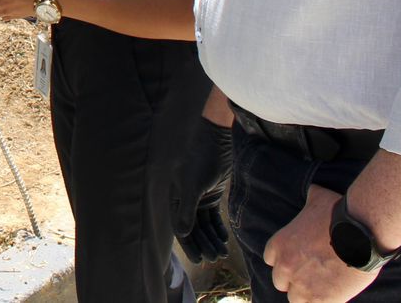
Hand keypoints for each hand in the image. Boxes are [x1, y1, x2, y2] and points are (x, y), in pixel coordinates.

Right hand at [173, 119, 232, 263]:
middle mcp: (185, 200)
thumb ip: (186, 211)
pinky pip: (213, 216)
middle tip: (215, 258)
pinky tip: (225, 238)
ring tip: (222, 253)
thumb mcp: (192, 186)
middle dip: (203, 244)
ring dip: (212, 238)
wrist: (215, 140)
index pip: (181, 227)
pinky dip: (218, 227)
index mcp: (176, 198)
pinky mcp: (212, 194)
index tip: (199, 260)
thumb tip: (181, 234)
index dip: (189, 245)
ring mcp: (199, 197)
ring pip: (204, 224)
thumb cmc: (200, 161)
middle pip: (194, 228)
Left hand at [262, 185, 379, 301]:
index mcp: (279, 245)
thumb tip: (314, 191)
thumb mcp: (318, 199)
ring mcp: (302, 286)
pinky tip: (331, 297)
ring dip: (306, 295)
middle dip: (293, 280)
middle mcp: (285, 267)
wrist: (359, 235)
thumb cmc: (339, 215)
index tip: (297, 261)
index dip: (285, 261)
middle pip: (280, 282)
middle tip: (311, 276)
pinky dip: (321, 302)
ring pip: (295, 299)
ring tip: (320, 290)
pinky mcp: (321, 300)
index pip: (271, 260)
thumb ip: (310, 198)